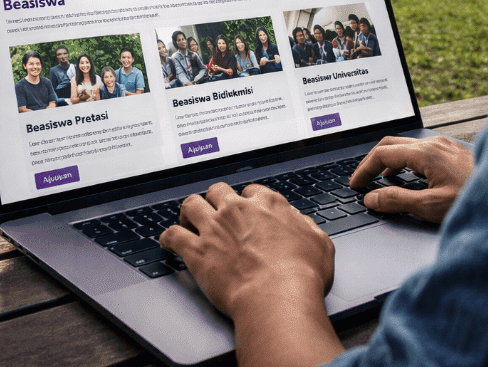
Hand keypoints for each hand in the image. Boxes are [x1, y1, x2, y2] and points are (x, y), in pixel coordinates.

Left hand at [160, 183, 333, 320]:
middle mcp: (238, 210)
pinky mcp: (197, 252)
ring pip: (191, 205)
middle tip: (216, 211)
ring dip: (189, 211)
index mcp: (268, 204)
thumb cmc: (301, 274)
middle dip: (216, 199)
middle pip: (218, 191)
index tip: (246, 210)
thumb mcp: (320, 243)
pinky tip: (167, 241)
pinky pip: (173, 235)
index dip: (247, 201)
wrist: (277, 296)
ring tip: (188, 218)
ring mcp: (214, 229)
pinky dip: (168, 237)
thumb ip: (307, 227)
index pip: (252, 191)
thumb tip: (300, 223)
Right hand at [349, 136, 473, 223]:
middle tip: (363, 180)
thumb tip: (372, 198)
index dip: (364, 169)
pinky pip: (422, 151)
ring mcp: (445, 146)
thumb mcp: (430, 206)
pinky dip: (407, 162)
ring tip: (383, 181)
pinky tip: (411, 178)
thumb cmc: (474, 200)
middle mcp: (434, 143)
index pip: (382, 153)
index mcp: (424, 152)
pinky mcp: (454, 153)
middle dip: (373, 161)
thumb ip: (397, 201)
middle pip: (392, 144)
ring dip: (391, 161)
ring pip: (408, 147)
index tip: (355, 184)